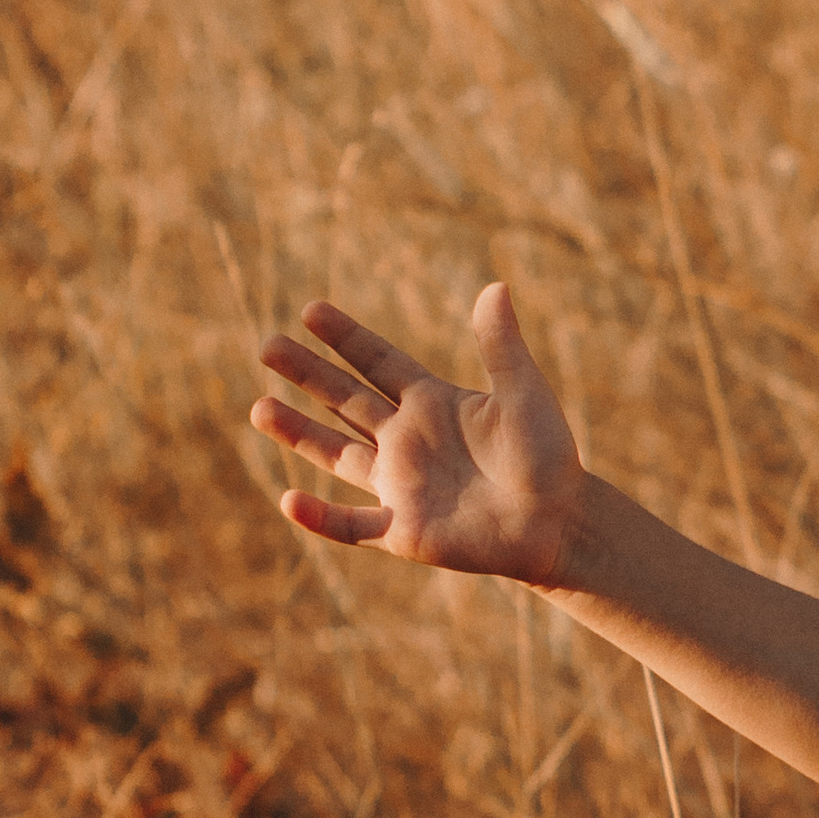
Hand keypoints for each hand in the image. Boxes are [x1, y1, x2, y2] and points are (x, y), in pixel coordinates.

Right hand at [250, 285, 583, 583]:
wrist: (560, 522)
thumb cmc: (548, 455)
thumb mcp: (524, 394)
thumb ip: (502, 347)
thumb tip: (495, 287)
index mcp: (432, 402)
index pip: (378, 362)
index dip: (346, 337)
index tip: (311, 310)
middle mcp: (407, 439)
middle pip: (345, 400)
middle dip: (307, 374)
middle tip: (267, 346)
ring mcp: (400, 485)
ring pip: (336, 454)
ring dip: (298, 433)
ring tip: (258, 408)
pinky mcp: (402, 530)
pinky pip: (351, 525)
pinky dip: (320, 517)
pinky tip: (289, 500)